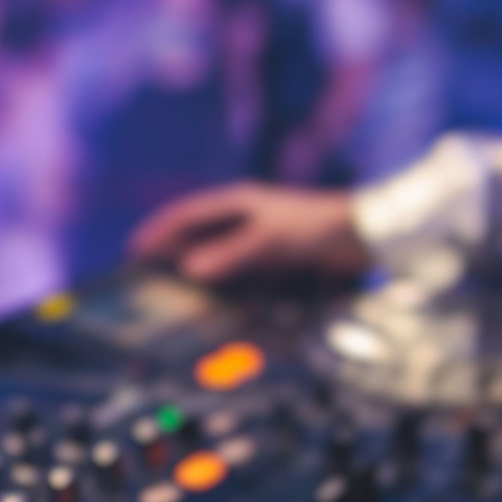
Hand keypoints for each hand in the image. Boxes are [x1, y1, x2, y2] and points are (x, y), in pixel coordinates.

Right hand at [130, 182, 369, 282]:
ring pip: (216, 252)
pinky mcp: (274, 256)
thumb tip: (189, 270)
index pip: (186, 214)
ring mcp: (259, 236)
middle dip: (171, 252)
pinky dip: (221, 281)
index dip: (159, 230)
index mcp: (238, 202)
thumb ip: (229, 255)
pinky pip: (237, 268)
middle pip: (197, 234)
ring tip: (173, 290)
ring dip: (195, 269)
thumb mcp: (269, 240)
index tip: (135, 248)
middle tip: (145, 274)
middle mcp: (244, 216)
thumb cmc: (316, 228)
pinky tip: (215, 299)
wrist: (366, 235)